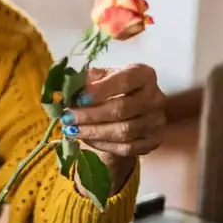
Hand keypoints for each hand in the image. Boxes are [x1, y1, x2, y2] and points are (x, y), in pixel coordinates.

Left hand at [62, 64, 166, 183]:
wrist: (125, 109)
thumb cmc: (108, 88)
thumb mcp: (98, 78)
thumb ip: (85, 81)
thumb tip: (67, 91)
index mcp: (143, 74)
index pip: (124, 81)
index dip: (100, 91)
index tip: (78, 99)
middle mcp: (155, 97)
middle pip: (122, 109)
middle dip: (90, 115)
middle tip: (67, 118)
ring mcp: (156, 121)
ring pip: (123, 131)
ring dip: (93, 132)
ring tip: (71, 130)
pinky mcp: (152, 141)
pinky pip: (126, 148)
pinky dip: (102, 145)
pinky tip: (86, 139)